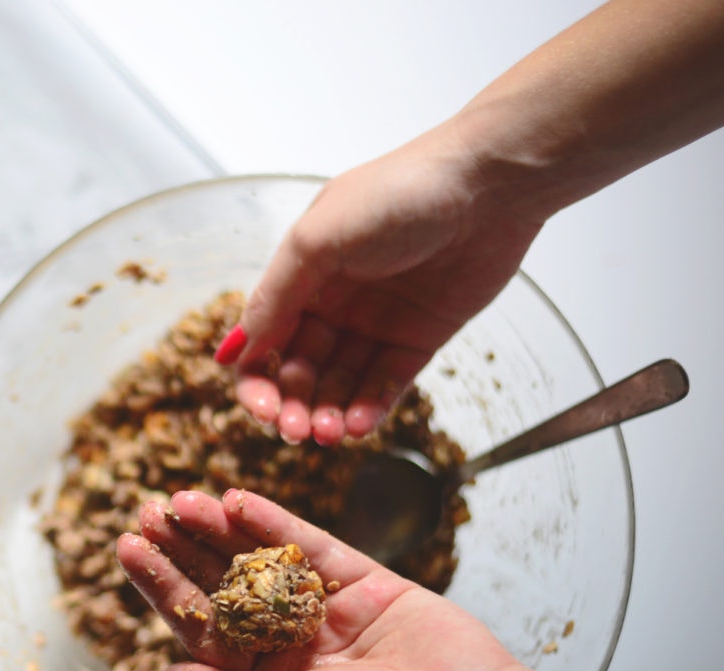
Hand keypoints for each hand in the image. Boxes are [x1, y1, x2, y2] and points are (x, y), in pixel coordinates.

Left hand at [116, 488, 521, 670]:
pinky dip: (273, 519)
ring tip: (181, 499)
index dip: (163, 587)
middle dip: (183, 549)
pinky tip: (235, 500)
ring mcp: (326, 609)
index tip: (129, 548)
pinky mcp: (363, 579)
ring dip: (219, 528)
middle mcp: (291, 645)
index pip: (200, 626)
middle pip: (223, 587)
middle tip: (145, 511)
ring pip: (260, 558)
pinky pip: (309, 543)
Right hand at [217, 127, 542, 443]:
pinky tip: (359, 425)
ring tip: (330, 434)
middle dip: (293, 404)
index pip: (265, 341)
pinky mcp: (420, 337)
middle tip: (296, 430)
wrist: (488, 183)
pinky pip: (387, 383)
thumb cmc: (399, 191)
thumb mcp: (318, 238)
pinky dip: (371, 408)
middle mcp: (335, 302)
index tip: (262, 409)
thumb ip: (275, 295)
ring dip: (329, 412)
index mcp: (303, 275)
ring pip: (341, 384)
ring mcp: (377, 322)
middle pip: (300, 370)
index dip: (256, 380)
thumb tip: (235, 348)